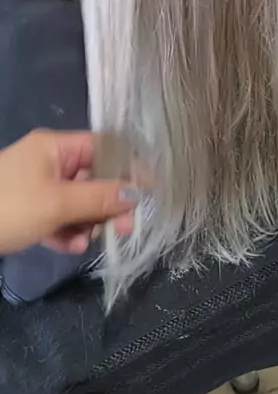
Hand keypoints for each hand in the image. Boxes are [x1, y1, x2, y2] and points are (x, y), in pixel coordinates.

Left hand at [0, 130, 137, 254]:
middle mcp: (48, 161)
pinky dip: (68, 230)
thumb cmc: (10, 207)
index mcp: (55, 147)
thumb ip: (100, 198)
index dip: (128, 166)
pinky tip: (72, 246)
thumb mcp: (58, 203)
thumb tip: (137, 193)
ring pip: (77, 200)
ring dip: (88, 221)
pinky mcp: (27, 210)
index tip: (149, 191)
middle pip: (92, 177)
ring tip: (90, 241)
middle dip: (109, 202)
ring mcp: (36, 186)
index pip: (103, 147)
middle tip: (127, 228)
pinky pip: (58, 216)